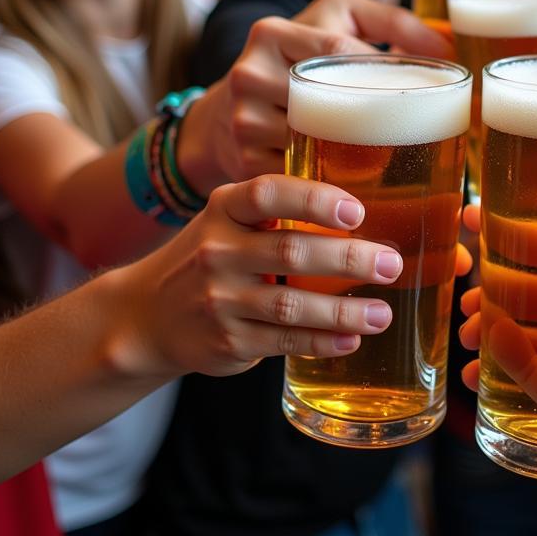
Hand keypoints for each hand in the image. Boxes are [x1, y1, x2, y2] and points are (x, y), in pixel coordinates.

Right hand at [112, 174, 402, 378]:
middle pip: (292, 251)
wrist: (145, 316)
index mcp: (224, 209)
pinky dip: (323, 341)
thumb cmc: (210, 258)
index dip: (314, 200)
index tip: (357, 211)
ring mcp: (221, 299)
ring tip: (382, 313)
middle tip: (391, 264)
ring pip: (293, 304)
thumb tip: (361, 214)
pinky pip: (285, 342)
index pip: (269, 193)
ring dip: (344, 310)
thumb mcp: (228, 222)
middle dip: (349, 258)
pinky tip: (352, 339)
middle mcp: (218, 251)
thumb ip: (278, 213)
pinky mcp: (227, 340)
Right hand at [180, 0, 452, 189]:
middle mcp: (250, 75)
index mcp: (272, 33)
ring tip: (403, 162)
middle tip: (425, 128)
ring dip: (361, 156)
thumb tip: (449, 44)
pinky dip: (335, 185)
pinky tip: (367, 187)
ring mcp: (243, 122)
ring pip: (317, 143)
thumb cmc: (299, 60)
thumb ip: (392, 23)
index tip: (423, 84)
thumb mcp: (336, 21)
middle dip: (378, 116)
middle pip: (328, 99)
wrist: (225, 113)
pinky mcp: (246, 163)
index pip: (339, 48)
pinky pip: (302, 177)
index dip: (383, 68)